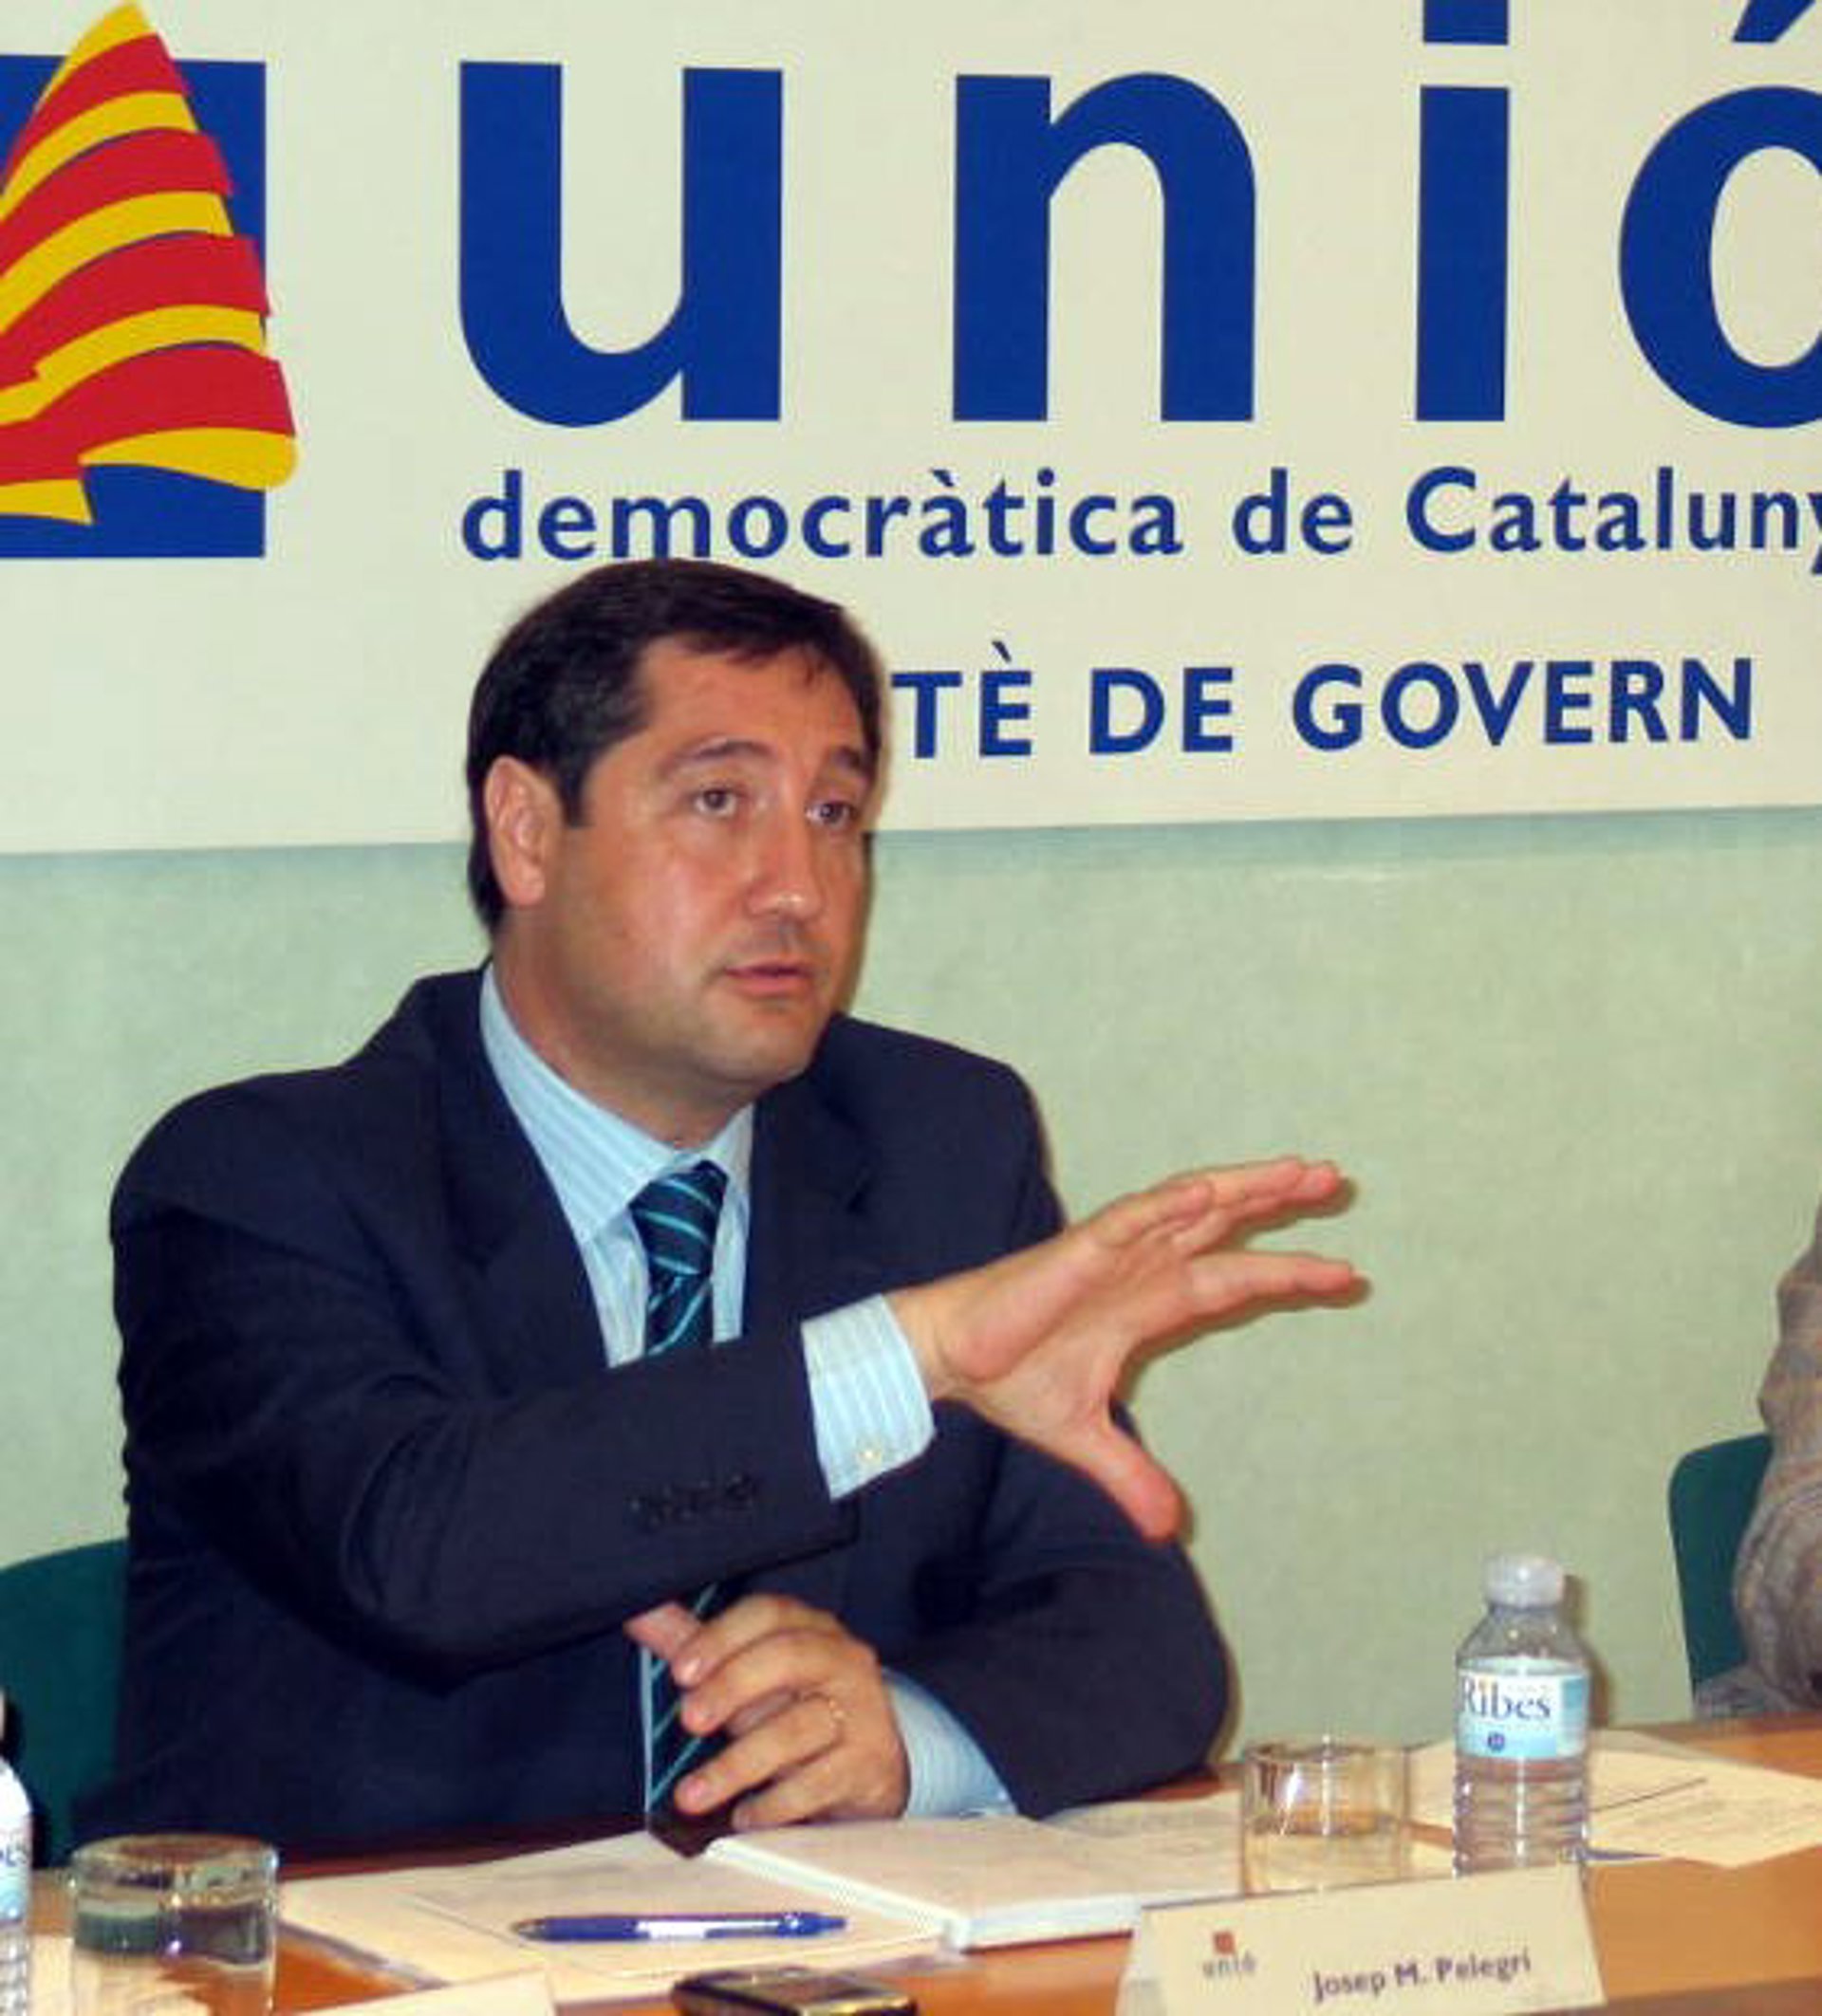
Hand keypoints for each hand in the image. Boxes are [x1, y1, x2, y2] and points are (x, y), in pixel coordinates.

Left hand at [626, 1594, 908, 1827]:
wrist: (872, 1766)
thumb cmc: (796, 1708)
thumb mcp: (747, 1675)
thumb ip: (694, 1644)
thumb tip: (638, 1612)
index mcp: (811, 1628)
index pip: (770, 1613)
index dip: (722, 1637)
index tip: (680, 1671)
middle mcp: (842, 1661)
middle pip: (788, 1657)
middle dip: (732, 1686)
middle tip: (688, 1720)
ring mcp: (862, 1712)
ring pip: (799, 1728)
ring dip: (738, 1764)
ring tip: (691, 1795)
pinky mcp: (869, 1765)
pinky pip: (818, 1783)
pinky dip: (774, 1804)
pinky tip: (743, 1817)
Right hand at [892, 1156, 1356, 1540]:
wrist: (952, 1362)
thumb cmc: (1010, 1381)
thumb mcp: (1084, 1440)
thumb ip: (1130, 1475)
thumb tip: (1166, 1531)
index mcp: (1148, 1302)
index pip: (1232, 1278)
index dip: (1285, 1274)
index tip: (1345, 1274)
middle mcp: (1140, 1267)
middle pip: (1223, 1225)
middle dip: (1278, 1202)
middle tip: (1334, 1179)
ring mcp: (1112, 1253)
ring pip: (1189, 1209)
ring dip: (1242, 1189)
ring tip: (1295, 1172)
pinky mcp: (1077, 1251)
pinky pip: (1129, 1220)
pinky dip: (1166, 1205)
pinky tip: (1204, 1193)